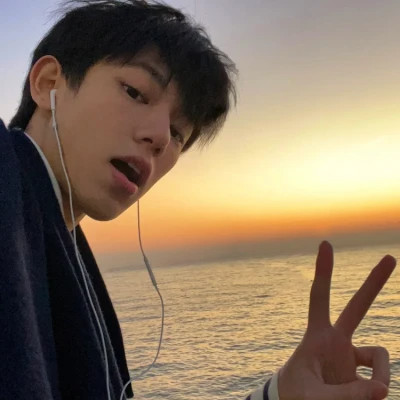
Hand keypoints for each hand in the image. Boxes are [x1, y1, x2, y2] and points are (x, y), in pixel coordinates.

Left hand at [278, 241, 395, 399]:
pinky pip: (381, 379)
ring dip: (382, 378)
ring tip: (372, 396)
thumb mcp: (314, 397)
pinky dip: (379, 389)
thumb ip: (347, 395)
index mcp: (318, 336)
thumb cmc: (295, 395)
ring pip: (381, 356)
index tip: (326, 243)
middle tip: (390, 257)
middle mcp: (336, 340)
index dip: (324, 271)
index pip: (319, 296)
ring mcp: (350, 356)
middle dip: (374, 283)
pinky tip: (370, 397)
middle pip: (358, 306)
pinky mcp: (362, 375)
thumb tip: (383, 388)